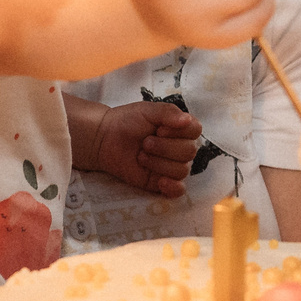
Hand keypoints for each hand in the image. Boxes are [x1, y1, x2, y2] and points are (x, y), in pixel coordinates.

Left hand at [86, 99, 202, 193]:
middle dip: (165, 148)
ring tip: (141, 156)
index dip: (179, 132)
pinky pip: (178, 190)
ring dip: (159, 163)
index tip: (160, 129)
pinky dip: (173, 187)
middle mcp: (179, 148)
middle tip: (145, 143)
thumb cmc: (127, 121)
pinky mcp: (160, 182)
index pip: (196, 130)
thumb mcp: (147, 110)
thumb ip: (168, 112)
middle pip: (189, 152)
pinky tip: (161, 181)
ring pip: (181, 170)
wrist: (105, 138)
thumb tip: (187, 120)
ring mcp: (171, 166)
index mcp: (180, 129)